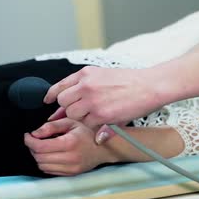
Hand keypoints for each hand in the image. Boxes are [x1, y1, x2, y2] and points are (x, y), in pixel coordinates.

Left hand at [23, 118, 115, 175]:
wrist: (104, 148)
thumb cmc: (89, 132)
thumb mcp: (71, 122)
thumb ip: (51, 126)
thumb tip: (35, 133)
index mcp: (69, 143)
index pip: (40, 146)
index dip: (29, 141)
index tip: (28, 135)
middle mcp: (69, 158)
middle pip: (39, 158)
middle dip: (33, 148)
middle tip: (34, 140)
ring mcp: (70, 168)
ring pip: (43, 166)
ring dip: (38, 157)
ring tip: (42, 147)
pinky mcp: (70, 174)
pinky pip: (50, 171)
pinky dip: (46, 163)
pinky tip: (50, 155)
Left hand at [43, 66, 162, 127]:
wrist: (150, 86)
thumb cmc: (129, 81)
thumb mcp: (103, 75)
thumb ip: (82, 87)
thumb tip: (65, 105)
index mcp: (86, 73)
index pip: (59, 86)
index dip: (52, 96)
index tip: (48, 102)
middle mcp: (86, 85)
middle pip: (63, 102)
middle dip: (70, 108)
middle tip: (84, 109)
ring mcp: (92, 101)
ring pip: (73, 115)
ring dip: (82, 117)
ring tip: (98, 112)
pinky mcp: (101, 115)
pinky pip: (88, 124)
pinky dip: (95, 124)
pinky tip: (106, 118)